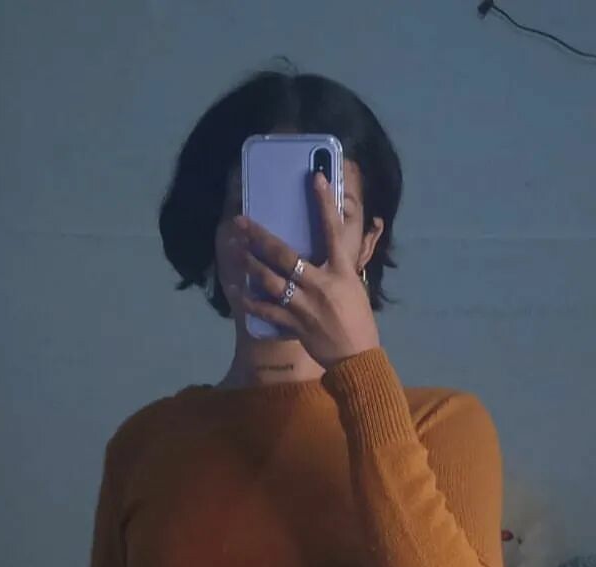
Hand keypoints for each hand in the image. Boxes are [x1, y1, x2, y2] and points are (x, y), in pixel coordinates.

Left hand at [224, 174, 379, 368]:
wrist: (357, 358)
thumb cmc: (359, 321)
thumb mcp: (355, 287)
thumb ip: (339, 268)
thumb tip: (330, 249)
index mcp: (342, 271)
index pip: (333, 231)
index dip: (324, 204)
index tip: (315, 178)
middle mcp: (321, 284)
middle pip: (286, 256)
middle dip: (261, 238)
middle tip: (242, 223)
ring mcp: (305, 306)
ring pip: (271, 281)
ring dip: (250, 265)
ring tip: (235, 251)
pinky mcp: (295, 325)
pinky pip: (267, 312)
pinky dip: (251, 303)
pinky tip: (236, 292)